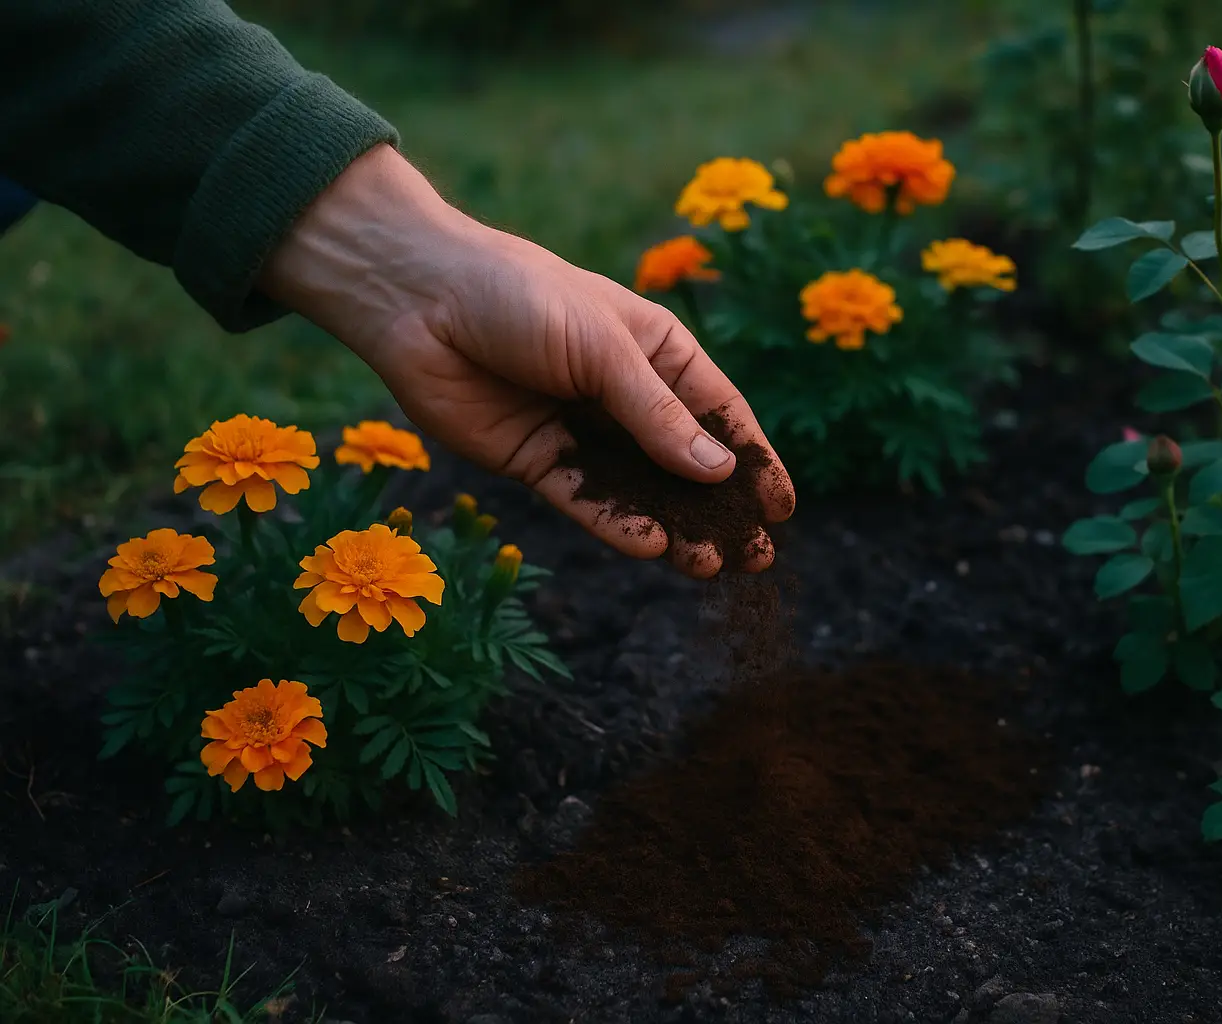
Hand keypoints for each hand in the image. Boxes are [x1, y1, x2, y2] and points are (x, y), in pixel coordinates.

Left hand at [260, 145, 793, 576]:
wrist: (417, 299)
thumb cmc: (520, 297)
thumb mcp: (603, 347)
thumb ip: (656, 414)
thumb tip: (720, 471)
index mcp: (657, 351)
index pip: (719, 413)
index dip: (754, 460)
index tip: (782, 508)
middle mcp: (625, 395)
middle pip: (685, 462)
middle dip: (721, 508)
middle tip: (755, 556)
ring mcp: (582, 431)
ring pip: (640, 490)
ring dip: (676, 526)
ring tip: (710, 565)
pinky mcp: (537, 460)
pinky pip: (586, 500)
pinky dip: (617, 524)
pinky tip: (651, 544)